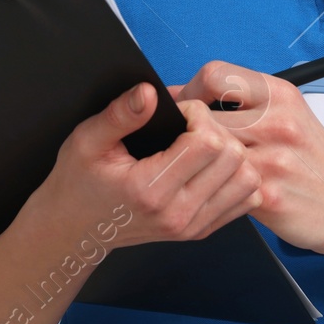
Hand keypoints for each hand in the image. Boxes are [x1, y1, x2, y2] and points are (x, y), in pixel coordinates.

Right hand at [29, 81, 263, 251]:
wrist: (76, 230)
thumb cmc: (79, 182)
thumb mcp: (87, 139)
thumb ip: (120, 114)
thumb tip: (149, 92)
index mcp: (150, 189)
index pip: (207, 142)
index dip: (198, 114)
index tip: (178, 112)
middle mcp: (177, 213)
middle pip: (234, 158)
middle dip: (217, 129)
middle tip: (190, 126)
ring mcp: (192, 226)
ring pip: (248, 179)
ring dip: (232, 154)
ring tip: (203, 145)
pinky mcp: (201, 231)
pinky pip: (246, 200)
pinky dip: (236, 177)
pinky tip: (211, 167)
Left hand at [172, 60, 323, 257]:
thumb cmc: (312, 158)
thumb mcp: (288, 113)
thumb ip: (244, 102)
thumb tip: (187, 95)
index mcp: (279, 94)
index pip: (214, 75)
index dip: (190, 91)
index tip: (183, 106)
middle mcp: (277, 122)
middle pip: (203, 114)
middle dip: (185, 128)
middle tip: (181, 140)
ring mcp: (272, 160)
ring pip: (207, 151)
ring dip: (195, 159)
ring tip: (197, 165)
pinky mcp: (267, 195)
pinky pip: (220, 185)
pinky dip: (212, 186)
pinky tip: (217, 188)